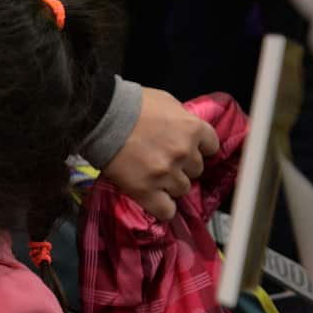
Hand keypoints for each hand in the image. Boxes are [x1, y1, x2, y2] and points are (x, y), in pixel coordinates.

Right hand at [102, 87, 219, 220]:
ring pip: (182, 189)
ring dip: (170, 184)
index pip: (211, 147)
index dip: (198, 149)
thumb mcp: (165, 102)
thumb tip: (186, 131)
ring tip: (152, 176)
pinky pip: (166, 210)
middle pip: (196, 170)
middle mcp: (184, 152)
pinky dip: (163, 208)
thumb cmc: (130, 104)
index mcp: (193, 128)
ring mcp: (166, 173)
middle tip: (163, 160)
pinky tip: (154, 200)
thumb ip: (181, 119)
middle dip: (182, 166)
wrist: (101, 115)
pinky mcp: (145, 190)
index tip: (186, 149)